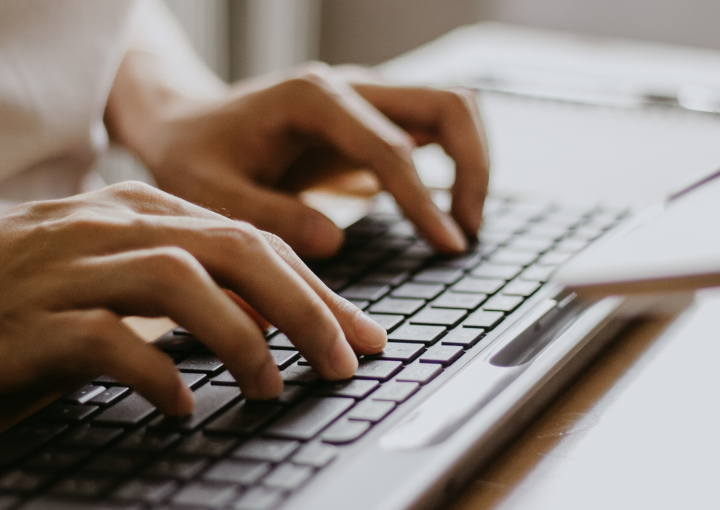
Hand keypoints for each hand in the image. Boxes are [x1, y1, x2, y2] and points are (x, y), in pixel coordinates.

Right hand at [0, 182, 385, 414]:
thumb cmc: (43, 290)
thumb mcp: (126, 272)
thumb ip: (195, 283)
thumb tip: (270, 320)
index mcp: (145, 211)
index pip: (253, 242)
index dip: (316, 290)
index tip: (360, 335)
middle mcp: (114, 227)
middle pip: (234, 250)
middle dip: (303, 306)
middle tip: (343, 362)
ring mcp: (71, 268)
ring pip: (179, 281)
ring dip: (241, 338)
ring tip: (272, 386)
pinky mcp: (32, 321)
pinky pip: (106, 339)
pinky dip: (156, 373)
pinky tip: (182, 407)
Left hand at [106, 58, 488, 257]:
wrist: (186, 126)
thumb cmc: (195, 157)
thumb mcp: (212, 192)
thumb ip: (270, 215)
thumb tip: (336, 241)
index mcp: (313, 99)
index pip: (392, 147)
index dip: (424, 201)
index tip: (447, 245)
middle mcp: (350, 88)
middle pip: (449, 104)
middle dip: (474, 167)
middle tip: (466, 231)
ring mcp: (365, 100)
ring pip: (451, 109)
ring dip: (472, 162)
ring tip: (462, 225)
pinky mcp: (369, 121)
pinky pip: (431, 130)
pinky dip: (452, 165)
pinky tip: (441, 212)